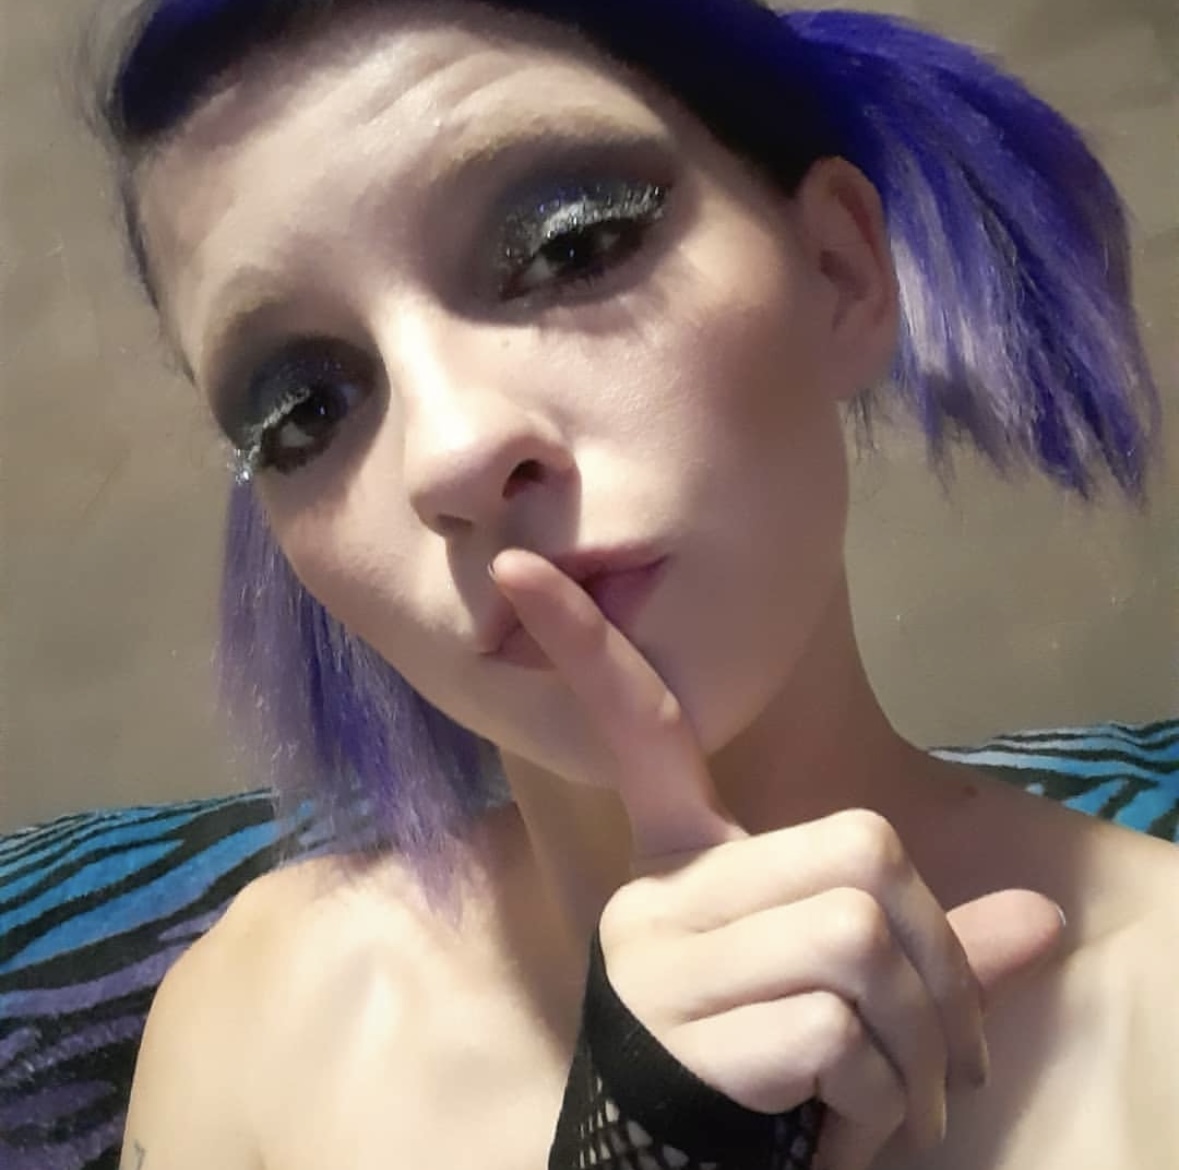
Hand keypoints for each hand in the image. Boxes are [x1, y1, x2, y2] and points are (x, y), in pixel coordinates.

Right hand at [490, 549, 1064, 1169]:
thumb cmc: (776, 1078)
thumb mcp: (857, 1004)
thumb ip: (933, 953)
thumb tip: (1045, 922)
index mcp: (682, 864)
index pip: (637, 727)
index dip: (585, 644)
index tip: (524, 564)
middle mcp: (656, 896)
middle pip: (856, 846)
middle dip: (936, 945)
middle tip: (947, 1037)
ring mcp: (661, 966)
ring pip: (855, 930)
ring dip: (925, 1029)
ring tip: (911, 1094)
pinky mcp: (681, 1037)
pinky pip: (834, 1023)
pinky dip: (886, 1089)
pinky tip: (860, 1124)